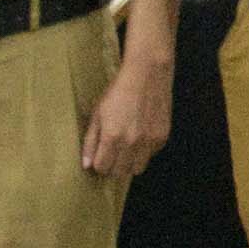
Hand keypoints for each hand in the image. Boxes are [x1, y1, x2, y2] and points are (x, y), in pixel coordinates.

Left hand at [81, 37, 175, 180]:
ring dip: (129, 163)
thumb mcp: (98, 113)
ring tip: (126, 148)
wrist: (147, 74)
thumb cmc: (118, 91)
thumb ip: (91, 140)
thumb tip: (86, 164)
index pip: (102, 168)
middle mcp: (132, 143)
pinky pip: (150, 156)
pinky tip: (140, 136)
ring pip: (137, 169)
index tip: (99, 155)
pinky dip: (144, 152)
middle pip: (119, 173)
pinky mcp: (162, 138)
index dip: (99, 163)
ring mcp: (149, 142)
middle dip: (113, 166)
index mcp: (112, 136)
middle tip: (112, 153)